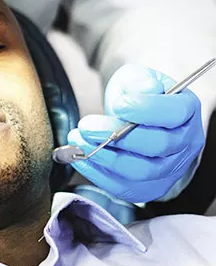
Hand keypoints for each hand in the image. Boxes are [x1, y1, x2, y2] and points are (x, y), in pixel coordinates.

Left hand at [67, 64, 204, 202]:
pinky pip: (124, 187)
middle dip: (116, 136)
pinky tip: (79, 159)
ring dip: (104, 157)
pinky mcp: (150, 187)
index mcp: (187, 110)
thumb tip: (140, 90)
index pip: (174, 113)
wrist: (134, 118)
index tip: (119, 104)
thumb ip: (139, 81)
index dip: (145, 109)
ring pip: (141, 171)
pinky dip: (97, 174)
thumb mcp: (137, 78)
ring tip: (79, 141)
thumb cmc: (137, 96)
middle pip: (157, 145)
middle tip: (86, 126)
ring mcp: (170, 169)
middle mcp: (185, 143)